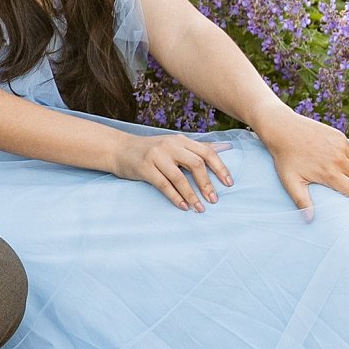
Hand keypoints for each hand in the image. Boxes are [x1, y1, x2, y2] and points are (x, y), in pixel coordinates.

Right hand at [115, 132, 234, 211]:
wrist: (119, 149)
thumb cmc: (151, 149)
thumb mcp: (173, 144)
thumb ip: (196, 148)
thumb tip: (225, 148)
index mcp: (180, 140)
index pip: (206, 152)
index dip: (220, 167)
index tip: (229, 183)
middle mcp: (170, 145)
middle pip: (196, 164)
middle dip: (207, 184)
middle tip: (214, 200)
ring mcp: (156, 156)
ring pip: (180, 177)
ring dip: (192, 195)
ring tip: (200, 208)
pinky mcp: (145, 167)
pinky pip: (164, 185)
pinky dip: (175, 197)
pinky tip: (183, 206)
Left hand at [256, 108, 348, 220]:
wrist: (281, 128)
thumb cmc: (284, 158)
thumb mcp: (290, 181)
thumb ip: (302, 201)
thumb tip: (309, 219)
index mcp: (330, 174)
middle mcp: (339, 159)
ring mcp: (340, 146)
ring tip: (344, 177)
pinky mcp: (339, 136)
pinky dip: (348, 159)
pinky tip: (336, 162)